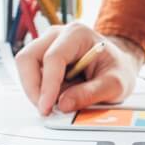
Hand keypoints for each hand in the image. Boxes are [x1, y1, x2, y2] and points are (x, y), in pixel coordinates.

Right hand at [15, 22, 144, 114]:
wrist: (119, 64)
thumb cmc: (118, 68)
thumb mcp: (115, 84)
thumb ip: (91, 93)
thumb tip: (64, 104)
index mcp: (78, 34)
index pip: (53, 58)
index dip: (47, 85)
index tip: (47, 107)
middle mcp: (58, 35)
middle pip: (28, 58)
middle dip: (33, 87)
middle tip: (46, 109)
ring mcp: (47, 45)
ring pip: (25, 66)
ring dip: (35, 89)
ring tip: (57, 102)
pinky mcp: (42, 57)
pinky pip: (30, 74)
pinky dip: (39, 89)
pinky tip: (56, 96)